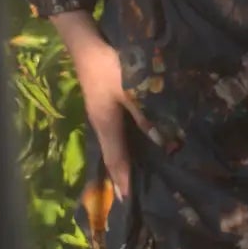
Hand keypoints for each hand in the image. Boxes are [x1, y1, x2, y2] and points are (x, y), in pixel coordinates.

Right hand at [55, 16, 138, 208]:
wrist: (87, 45)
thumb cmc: (109, 67)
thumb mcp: (131, 90)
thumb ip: (145, 115)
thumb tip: (160, 142)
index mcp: (106, 126)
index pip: (117, 160)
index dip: (124, 181)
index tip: (130, 203)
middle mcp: (101, 126)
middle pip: (113, 158)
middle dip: (123, 178)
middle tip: (134, 199)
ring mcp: (102, 117)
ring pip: (114, 147)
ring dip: (124, 164)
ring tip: (136, 182)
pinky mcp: (106, 108)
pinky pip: (116, 135)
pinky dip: (125, 148)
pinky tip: (135, 150)